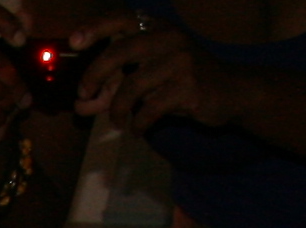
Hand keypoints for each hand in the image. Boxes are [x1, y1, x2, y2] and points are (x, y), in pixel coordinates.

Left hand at [78, 21, 248, 133]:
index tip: (74, 42)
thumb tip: (80, 105)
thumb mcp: (148, 79)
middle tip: (83, 96)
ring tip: (116, 122)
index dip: (95, 28)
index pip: (121, 19)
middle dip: (94, 75)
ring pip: (132, 86)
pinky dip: (138, 123)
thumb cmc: (182, 82)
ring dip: (116, 109)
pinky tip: (137, 130)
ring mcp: (181, 60)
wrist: (230, 92)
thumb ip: (113, 88)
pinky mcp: (189, 86)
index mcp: (157, 27)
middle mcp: (168, 37)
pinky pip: (150, 108)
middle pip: (119, 52)